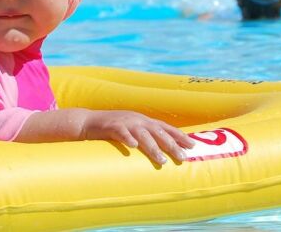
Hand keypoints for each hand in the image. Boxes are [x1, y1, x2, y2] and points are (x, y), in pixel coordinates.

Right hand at [79, 110, 195, 165]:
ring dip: (153, 148)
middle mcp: (138, 120)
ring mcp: (125, 122)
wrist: (88, 121)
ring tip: (162, 160)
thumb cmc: (113, 129)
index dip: (179, 136)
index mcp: (144, 121)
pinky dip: (127, 138)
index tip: (192, 145)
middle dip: (172, 145)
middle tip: (182, 157)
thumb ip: (146, 136)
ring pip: (143, 135)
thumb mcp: (133, 129)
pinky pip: (121, 133)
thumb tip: (163, 150)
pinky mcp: (112, 126)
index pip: (166, 128)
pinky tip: (133, 146)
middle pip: (158, 132)